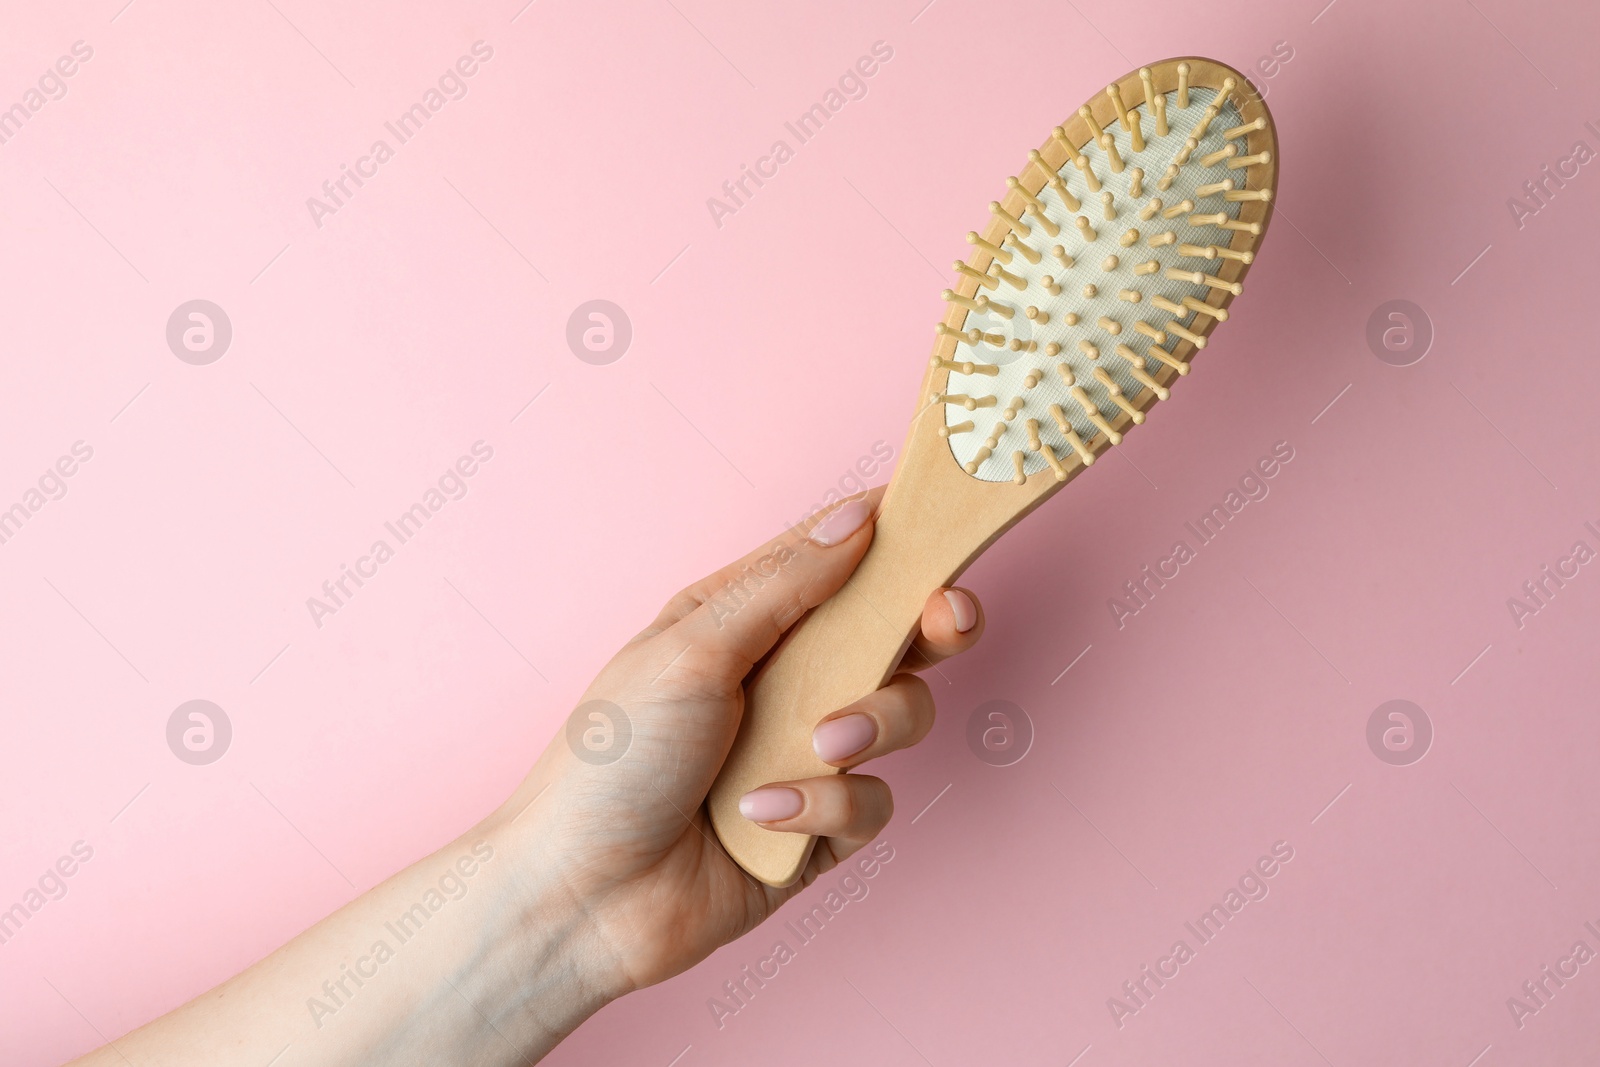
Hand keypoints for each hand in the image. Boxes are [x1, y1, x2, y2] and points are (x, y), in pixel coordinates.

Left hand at [493, 487, 984, 996]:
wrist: (579, 897)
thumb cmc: (612, 761)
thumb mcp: (693, 650)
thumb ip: (785, 586)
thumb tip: (859, 518)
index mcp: (744, 620)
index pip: (836, 558)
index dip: (893, 535)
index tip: (944, 519)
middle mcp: (782, 679)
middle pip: (893, 633)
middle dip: (932, 622)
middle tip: (947, 617)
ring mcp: (804, 753)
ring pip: (900, 714)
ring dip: (873, 723)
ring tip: (819, 745)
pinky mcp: (819, 826)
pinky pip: (871, 801)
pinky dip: (824, 807)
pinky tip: (761, 815)